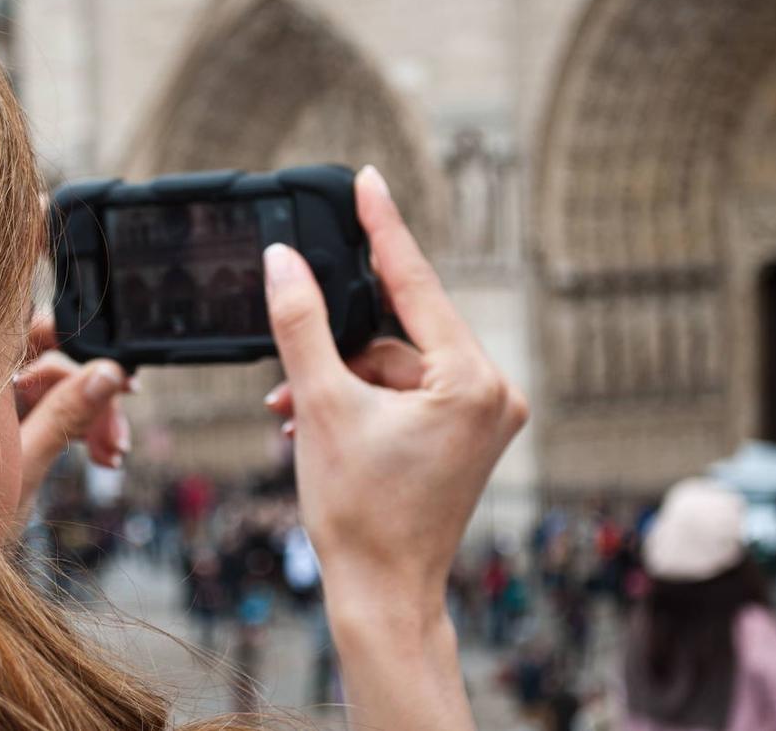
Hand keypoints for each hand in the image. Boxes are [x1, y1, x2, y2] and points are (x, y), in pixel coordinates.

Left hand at [13, 316, 131, 524]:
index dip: (80, 345)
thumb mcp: (25, 468)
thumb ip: (65, 414)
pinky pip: (43, 407)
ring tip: (111, 455)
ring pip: (53, 386)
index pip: (33, 329)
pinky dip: (72, 426)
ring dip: (89, 415)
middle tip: (118, 435)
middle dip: (92, 392)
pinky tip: (97, 454)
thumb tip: (107, 372)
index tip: (117, 378)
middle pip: (51, 358)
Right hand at [262, 166, 527, 605]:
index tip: (369, 180)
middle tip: (290, 364)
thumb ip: (301, 324)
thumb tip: (284, 261)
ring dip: (339, 382)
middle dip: (337, 346)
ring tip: (293, 415)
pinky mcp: (462, 436)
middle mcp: (492, 393)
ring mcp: (480, 417)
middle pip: (400, 332)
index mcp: (473, 380)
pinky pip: (403, 394)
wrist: (382, 595)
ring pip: (395, 366)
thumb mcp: (321, 406)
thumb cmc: (360, 515)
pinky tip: (314, 425)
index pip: (418, 283)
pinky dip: (358, 401)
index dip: (384, 227)